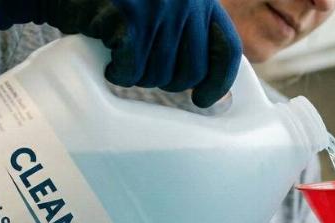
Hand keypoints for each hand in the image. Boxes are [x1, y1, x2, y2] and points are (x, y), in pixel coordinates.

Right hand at [0, 0, 241, 107]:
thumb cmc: (112, 4)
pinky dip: (117, 73)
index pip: (225, 48)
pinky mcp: (129, 17)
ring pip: (159, 75)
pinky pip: (131, 70)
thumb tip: (203, 85)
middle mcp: (186, 0)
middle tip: (143, 72)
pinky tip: (108, 61)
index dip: (218, 81)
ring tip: (121, 58)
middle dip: (167, 82)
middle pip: (191, 71)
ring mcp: (159, 7)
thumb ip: (184, 33)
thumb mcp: (159, 9)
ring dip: (137, 77)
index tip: (204, 101)